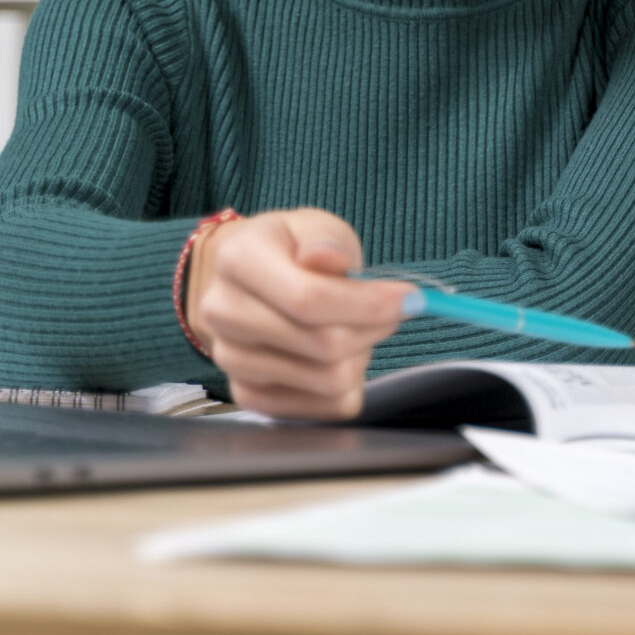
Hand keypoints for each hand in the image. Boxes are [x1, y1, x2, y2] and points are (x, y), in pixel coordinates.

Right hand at [184, 208, 411, 419]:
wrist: (252, 278)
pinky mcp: (247, 394)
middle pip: (322, 345)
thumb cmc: (291, 248)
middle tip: (392, 310)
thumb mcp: (314, 225)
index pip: (308, 299)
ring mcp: (231, 359)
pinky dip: (347, 385)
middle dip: (375, 328)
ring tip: (357, 327)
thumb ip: (325, 241)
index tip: (411, 298)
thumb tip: (329, 258)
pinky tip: (342, 355)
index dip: (368, 304)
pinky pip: (320, 408)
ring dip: (362, 355)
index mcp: (238, 260)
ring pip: (327, 381)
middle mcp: (223, 313)